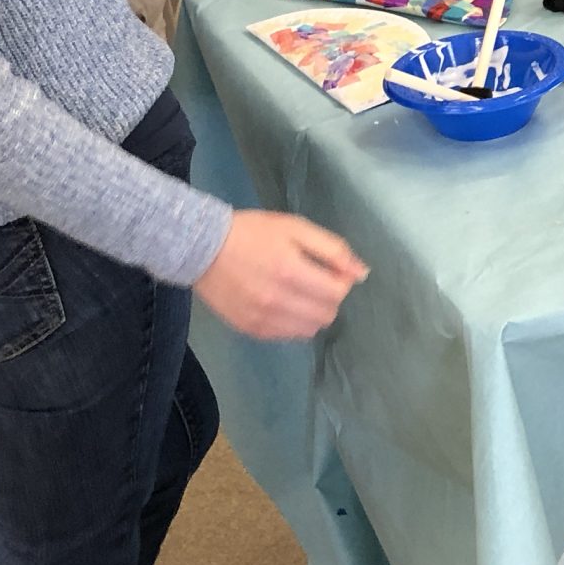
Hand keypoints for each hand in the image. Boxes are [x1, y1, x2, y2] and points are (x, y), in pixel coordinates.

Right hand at [193, 210, 365, 339]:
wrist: (201, 248)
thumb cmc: (252, 233)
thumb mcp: (295, 228)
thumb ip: (332, 249)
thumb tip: (362, 273)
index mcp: (291, 271)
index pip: (338, 292)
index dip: (342, 280)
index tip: (332, 270)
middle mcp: (278, 301)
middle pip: (327, 314)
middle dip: (330, 297)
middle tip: (315, 279)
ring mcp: (262, 319)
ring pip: (310, 330)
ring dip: (314, 313)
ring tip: (300, 293)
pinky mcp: (251, 329)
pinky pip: (288, 336)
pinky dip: (294, 323)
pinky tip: (284, 304)